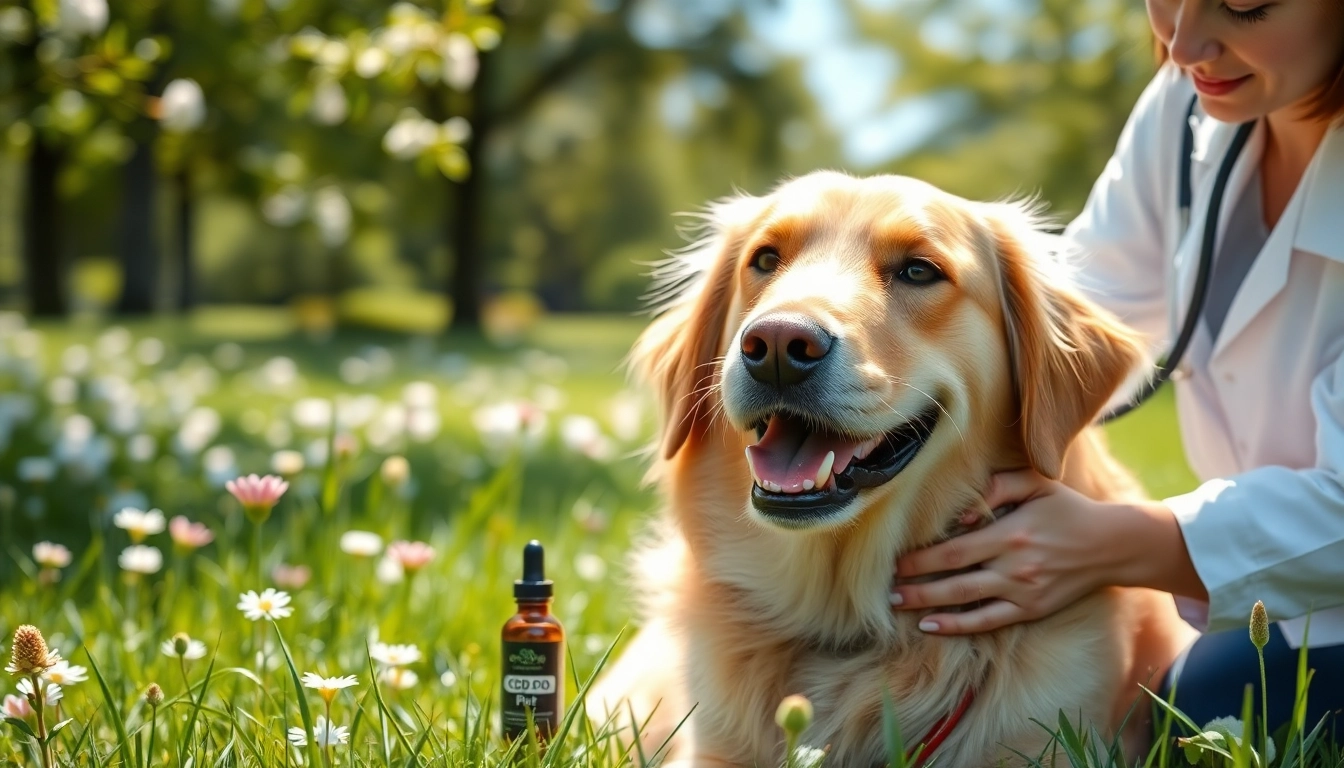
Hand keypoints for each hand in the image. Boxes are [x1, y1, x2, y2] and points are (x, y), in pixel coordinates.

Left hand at [890, 469, 1131, 633]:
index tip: (894, 561)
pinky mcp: (1031, 610)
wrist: (1113, 545)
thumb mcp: (1036, 483)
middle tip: (885, 589)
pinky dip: (958, 626)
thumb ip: (997, 486)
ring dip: (928, 605)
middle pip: (954, 580)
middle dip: (916, 584)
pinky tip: (931, 626)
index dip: (921, 558)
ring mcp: (1023, 592)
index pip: (955, 549)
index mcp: (1012, 533)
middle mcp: (1015, 566)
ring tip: (898, 605)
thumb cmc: (1068, 509)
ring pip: (966, 603)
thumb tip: (960, 511)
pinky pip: (988, 622)